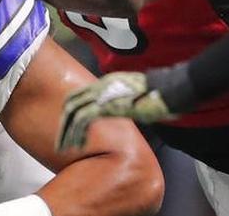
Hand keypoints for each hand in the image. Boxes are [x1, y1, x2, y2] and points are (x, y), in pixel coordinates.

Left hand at [56, 72, 172, 151]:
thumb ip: (124, 99)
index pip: (80, 94)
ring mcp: (102, 94)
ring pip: (73, 112)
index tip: (67, 126)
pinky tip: (75, 145)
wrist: (168, 89)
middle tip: (60, 140)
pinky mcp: (106, 105)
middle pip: (72, 102)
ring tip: (63, 147)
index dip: (71, 110)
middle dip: (63, 123)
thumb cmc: (159, 93)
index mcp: (108, 82)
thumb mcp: (137, 94)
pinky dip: (75, 133)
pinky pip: (83, 119)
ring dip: (66, 131)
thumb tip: (123, 109)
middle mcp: (101, 86)